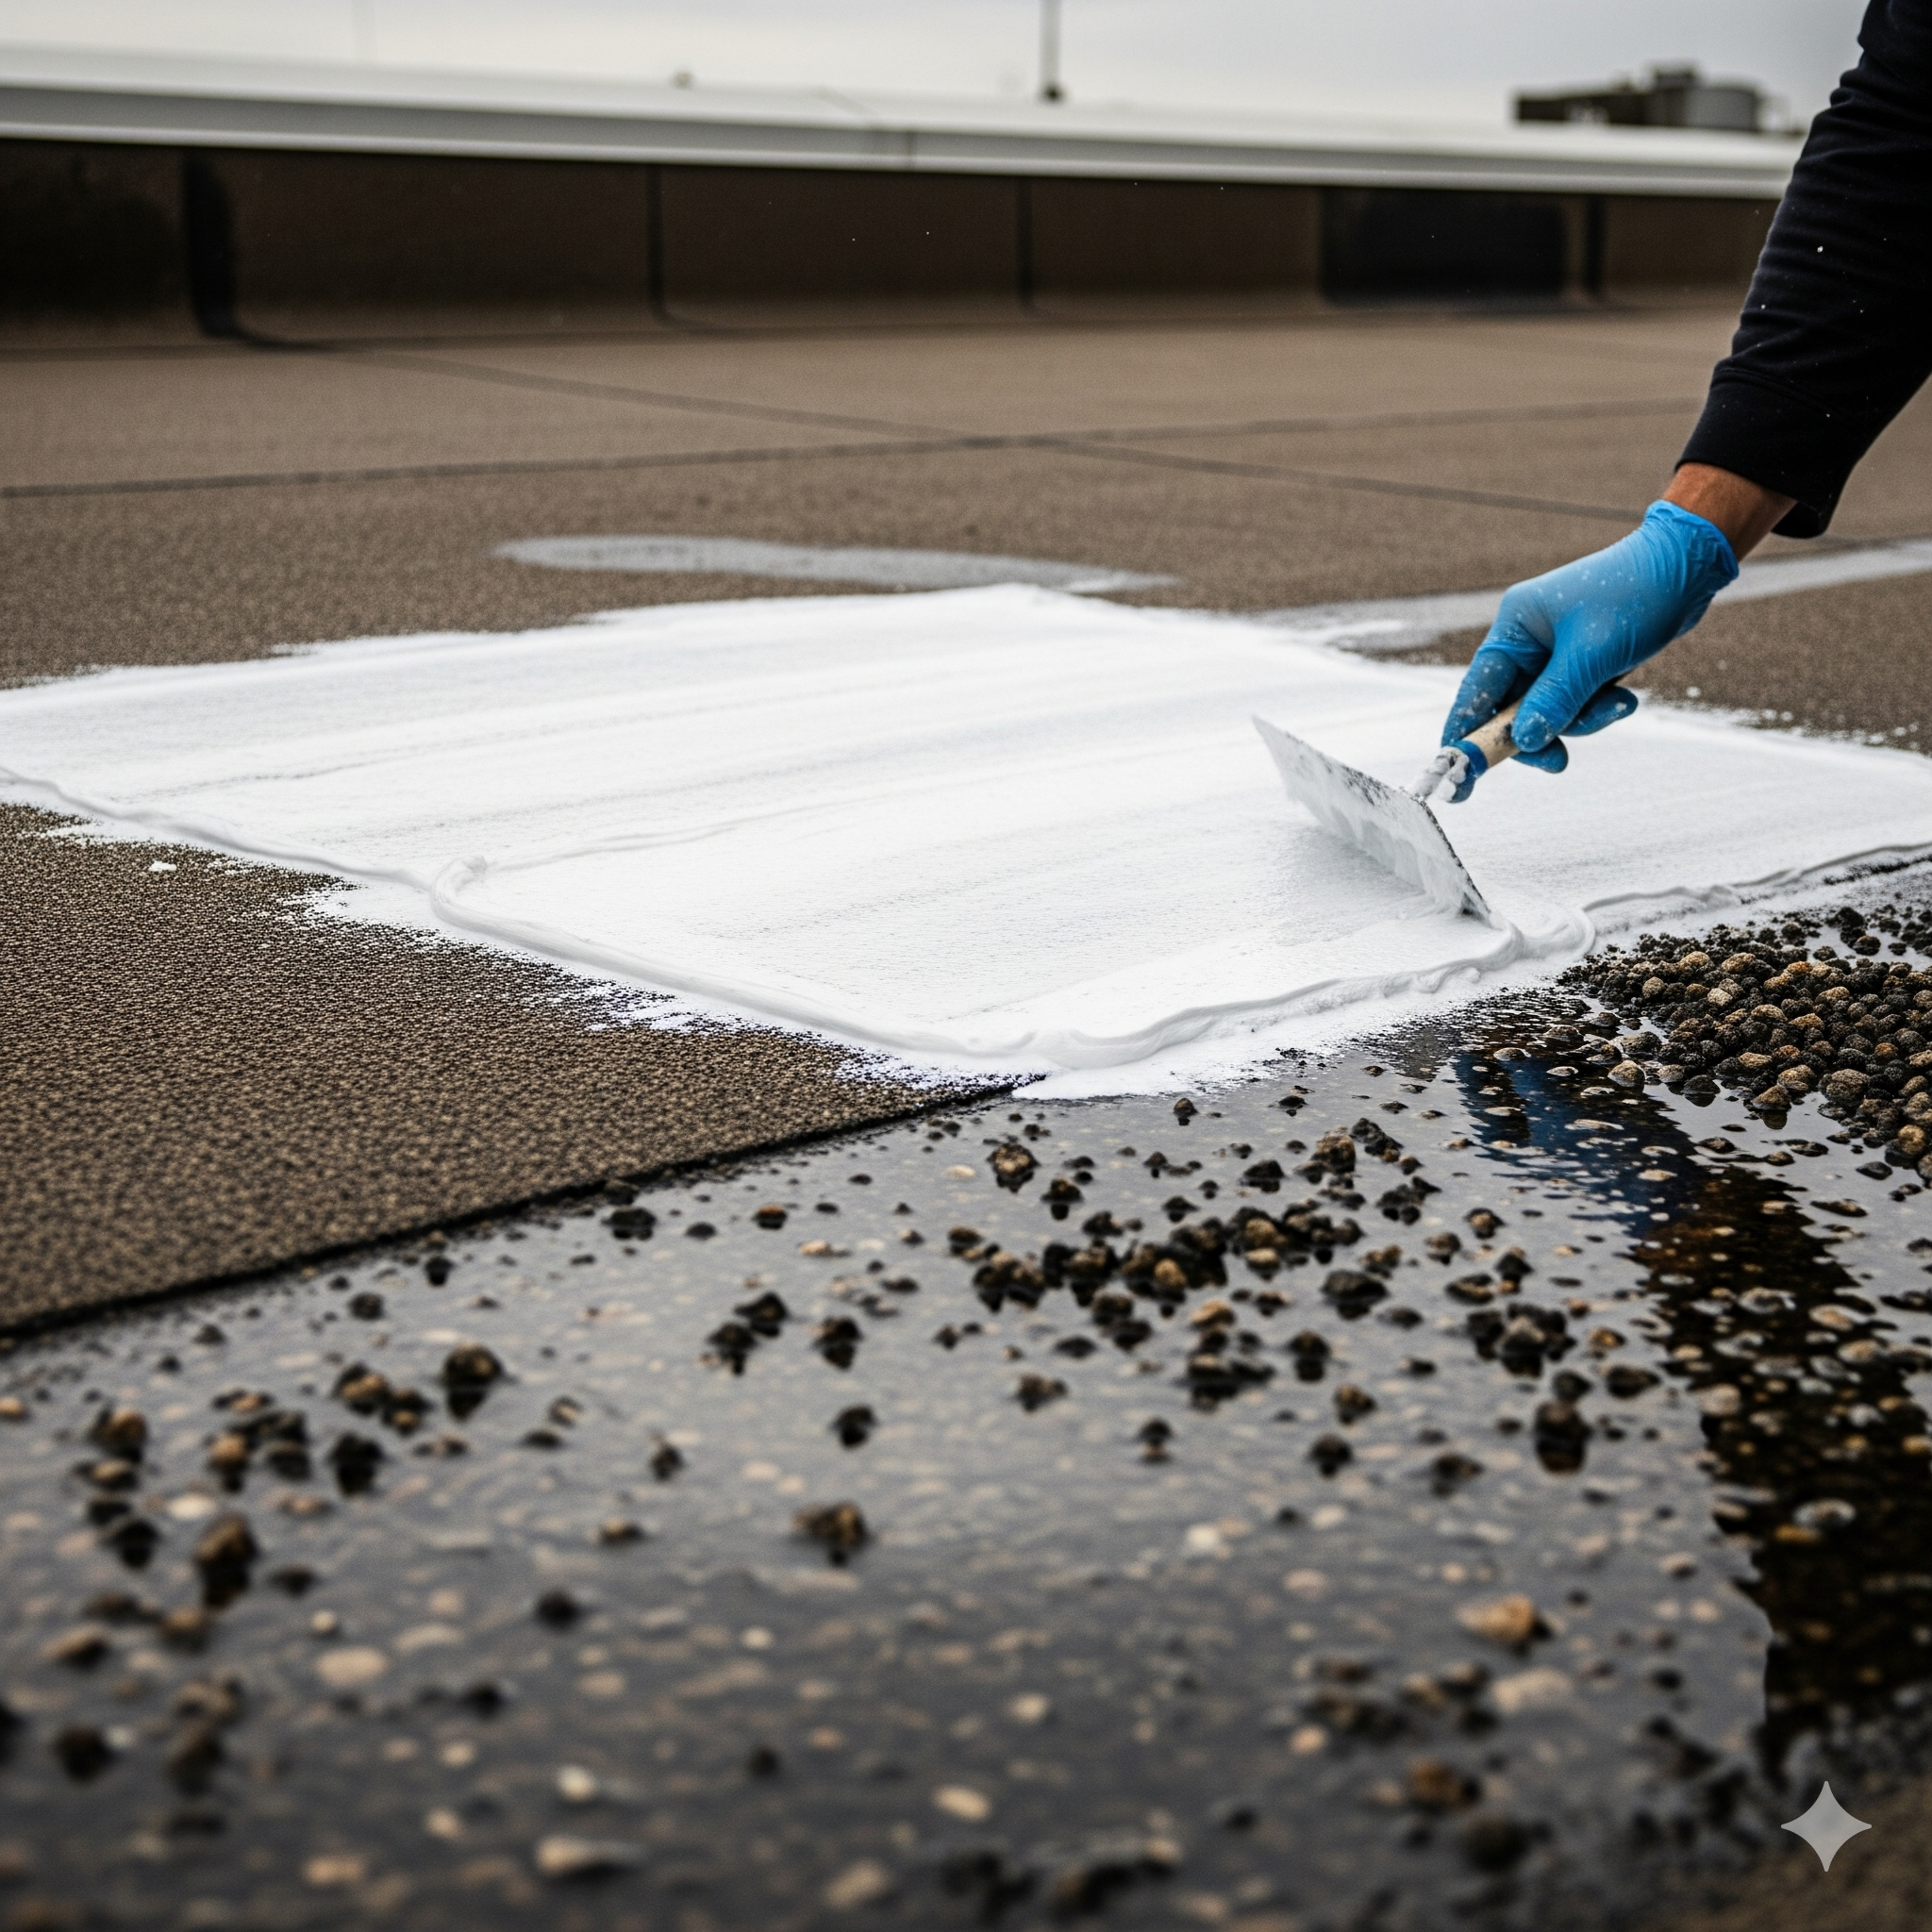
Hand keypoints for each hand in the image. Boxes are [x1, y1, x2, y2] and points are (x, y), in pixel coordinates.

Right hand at [1439, 500, 1738, 800]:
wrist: (1686, 568)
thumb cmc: (1635, 594)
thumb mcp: (1591, 655)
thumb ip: (1553, 701)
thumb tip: (1523, 741)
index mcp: (1515, 627)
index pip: (1476, 690)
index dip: (1466, 733)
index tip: (1457, 772)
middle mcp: (1527, 641)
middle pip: (1511, 709)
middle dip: (1539, 733)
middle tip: (1557, 762)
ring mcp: (1553, 655)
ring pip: (1547, 712)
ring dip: (1581, 720)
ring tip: (1620, 704)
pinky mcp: (1579, 665)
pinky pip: (1574, 705)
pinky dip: (1596, 709)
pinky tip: (1625, 697)